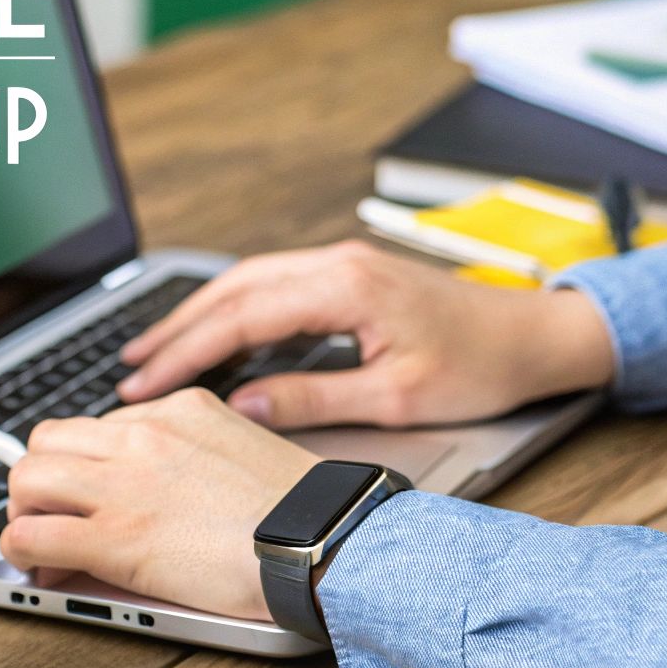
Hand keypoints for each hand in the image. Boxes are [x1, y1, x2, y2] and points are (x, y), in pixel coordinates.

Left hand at [0, 388, 315, 619]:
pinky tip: (44, 568)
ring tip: (45, 543)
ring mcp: (123, 483)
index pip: (100, 423)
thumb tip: (166, 486)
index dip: (86, 464)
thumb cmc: (304, 509)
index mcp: (180, 408)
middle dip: (44, 479)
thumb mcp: (246, 447)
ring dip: (27, 511)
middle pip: (48, 439)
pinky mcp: (114, 537)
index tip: (92, 492)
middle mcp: (143, 435)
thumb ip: (198, 452)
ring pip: (26, 477)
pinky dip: (24, 552)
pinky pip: (29, 534)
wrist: (323, 541)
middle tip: (57, 514)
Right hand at [118, 240, 615, 428]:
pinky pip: (276, 282)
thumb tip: (246, 405)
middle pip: (234, 288)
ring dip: (201, 314)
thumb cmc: (481, 367)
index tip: (146, 383)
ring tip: (156, 352)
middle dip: (177, 328)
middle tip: (130, 368)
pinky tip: (216, 333)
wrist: (536, 336)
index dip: (187, 353)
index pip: (243, 317)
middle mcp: (338, 262)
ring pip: (250, 279)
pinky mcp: (352, 273)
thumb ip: (314, 399)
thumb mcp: (395, 399)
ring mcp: (344, 262)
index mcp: (346, 288)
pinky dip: (235, 307)